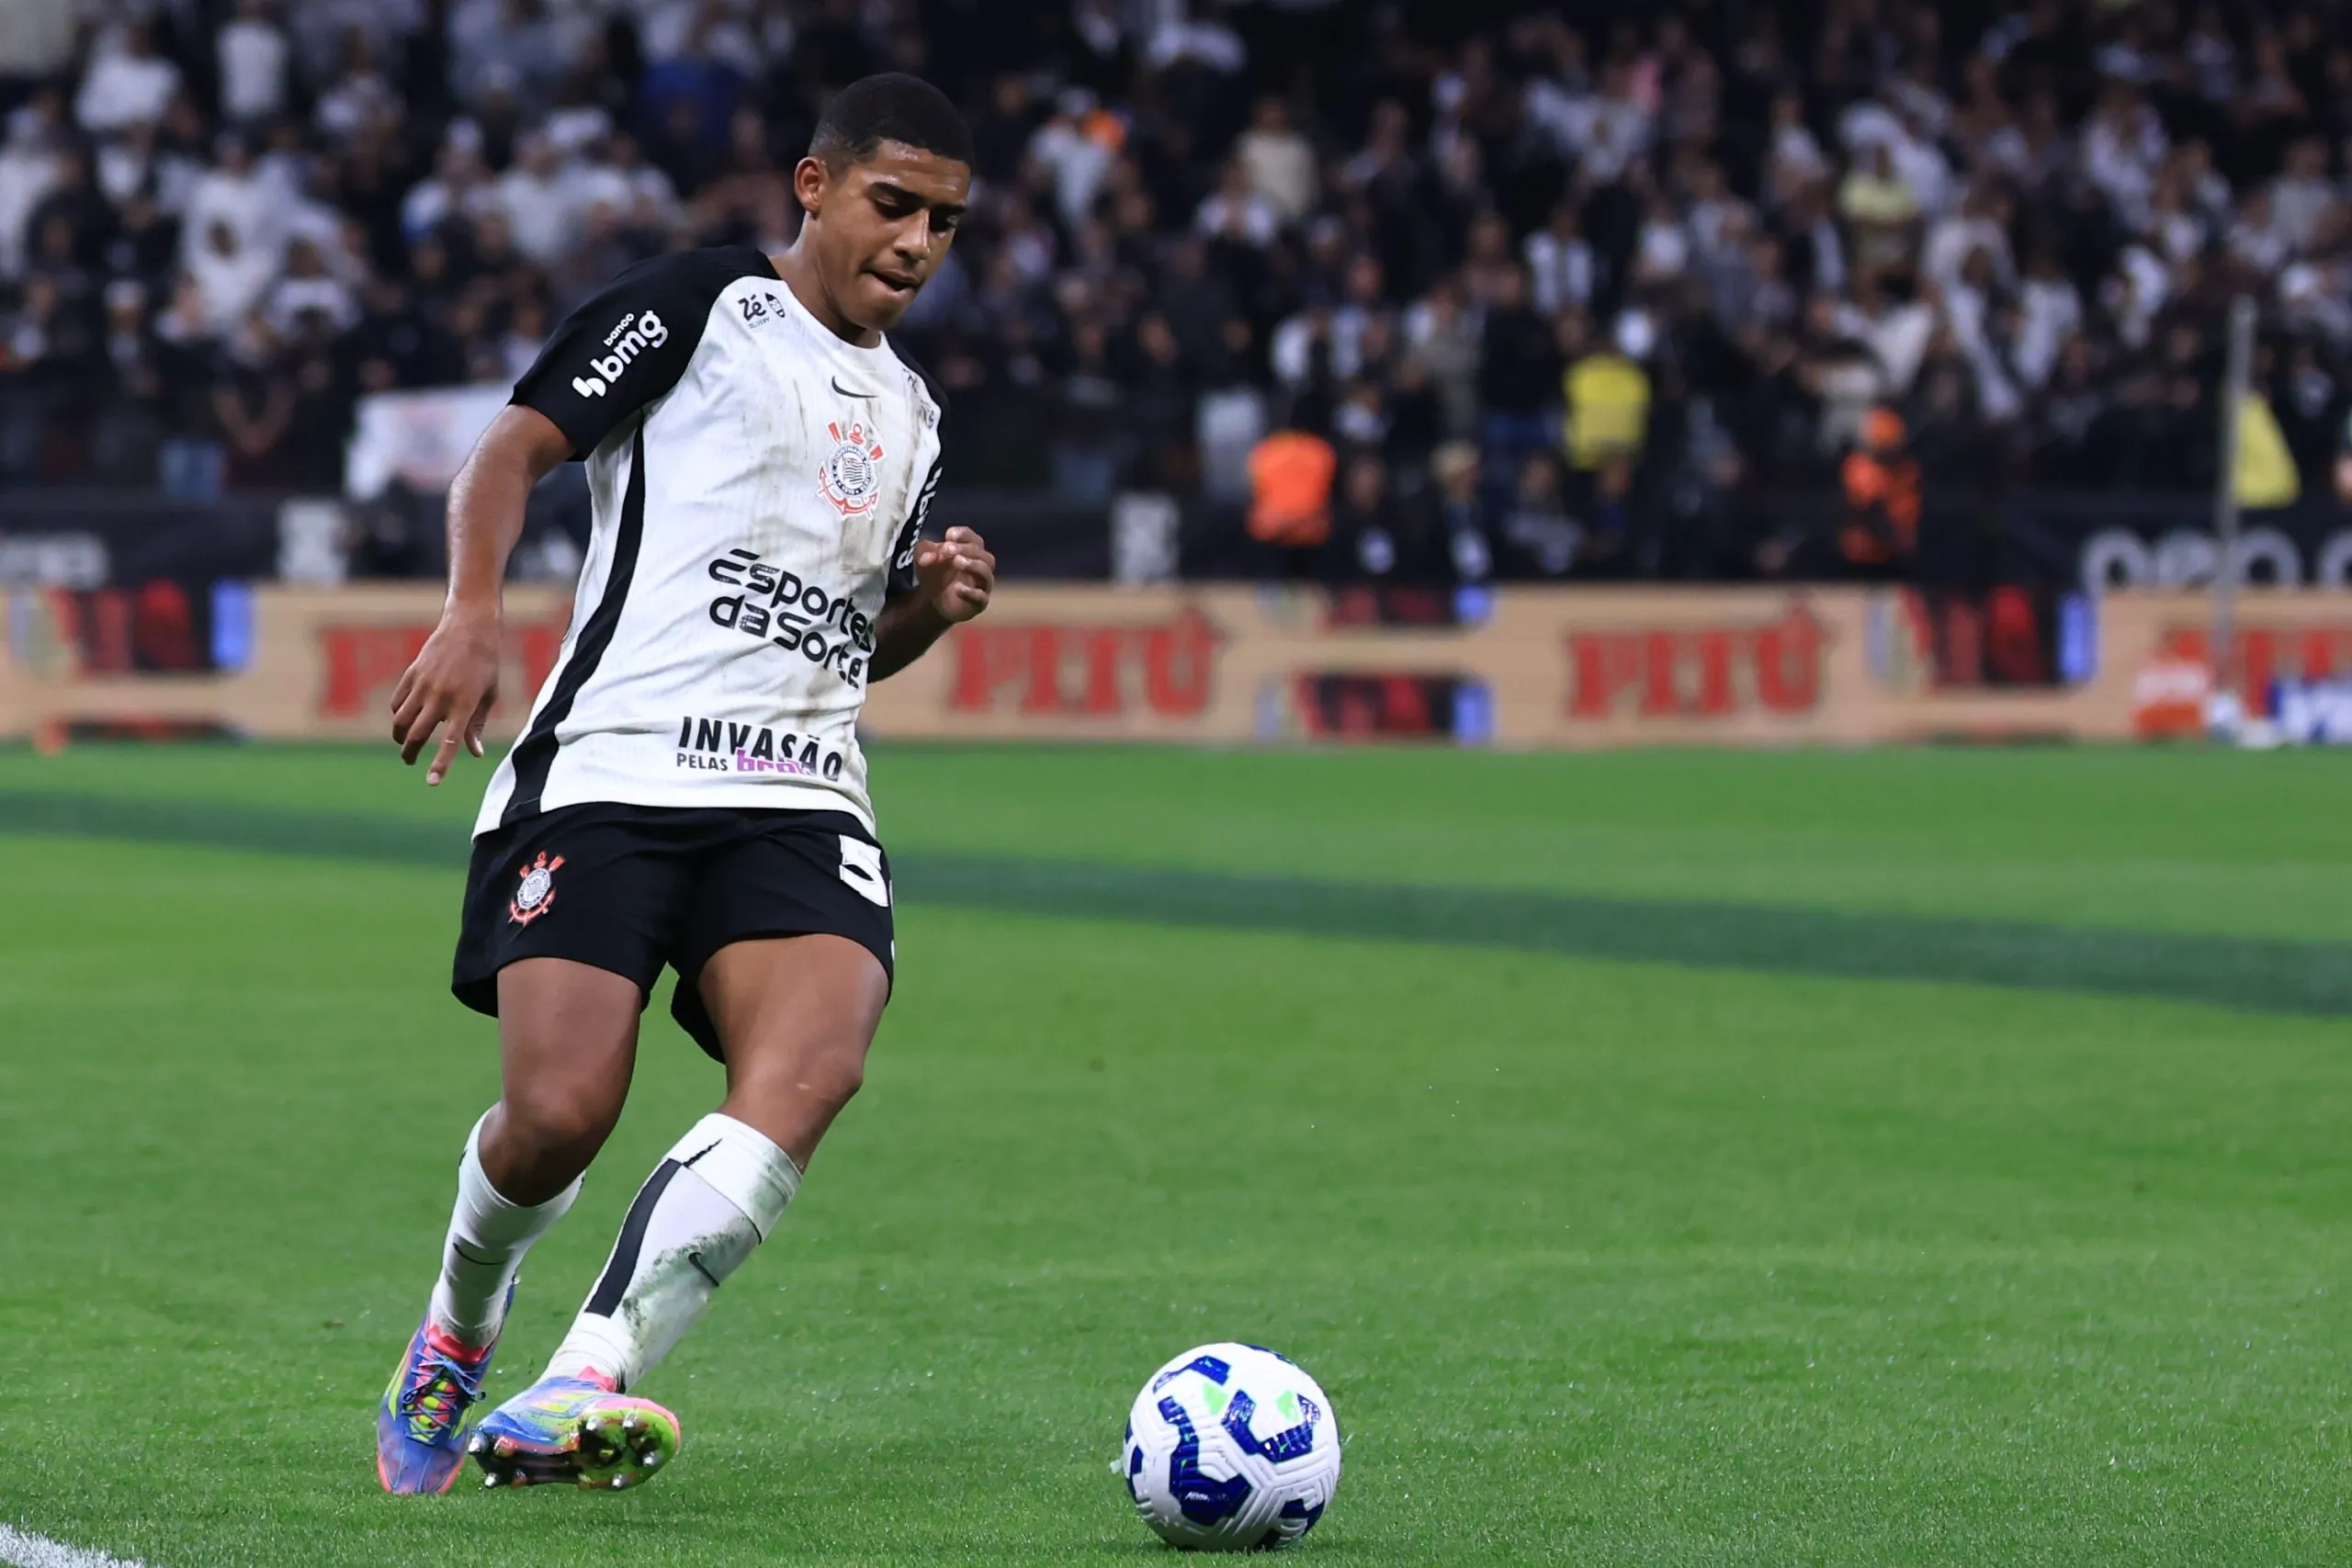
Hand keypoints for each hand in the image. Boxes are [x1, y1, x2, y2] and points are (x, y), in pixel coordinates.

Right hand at [389, 608, 501, 784]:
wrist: (469, 627)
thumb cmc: (486, 664)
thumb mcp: (488, 695)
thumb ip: (477, 725)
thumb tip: (475, 753)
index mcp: (464, 704)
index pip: (450, 742)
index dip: (440, 765)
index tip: (431, 782)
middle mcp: (441, 696)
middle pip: (416, 734)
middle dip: (411, 753)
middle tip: (411, 761)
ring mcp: (423, 684)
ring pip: (401, 720)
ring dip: (400, 736)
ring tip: (405, 742)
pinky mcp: (412, 674)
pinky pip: (398, 702)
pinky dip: (398, 714)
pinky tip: (404, 718)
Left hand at [913, 525, 994, 624]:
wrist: (933, 602)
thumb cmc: (935, 573)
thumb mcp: (924, 558)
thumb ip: (925, 553)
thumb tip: (927, 558)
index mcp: (970, 550)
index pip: (973, 538)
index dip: (963, 534)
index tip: (948, 535)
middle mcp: (981, 565)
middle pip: (981, 553)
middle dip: (964, 549)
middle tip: (947, 549)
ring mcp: (982, 585)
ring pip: (985, 572)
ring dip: (972, 565)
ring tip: (956, 562)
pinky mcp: (979, 603)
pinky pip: (982, 597)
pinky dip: (971, 592)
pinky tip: (958, 588)